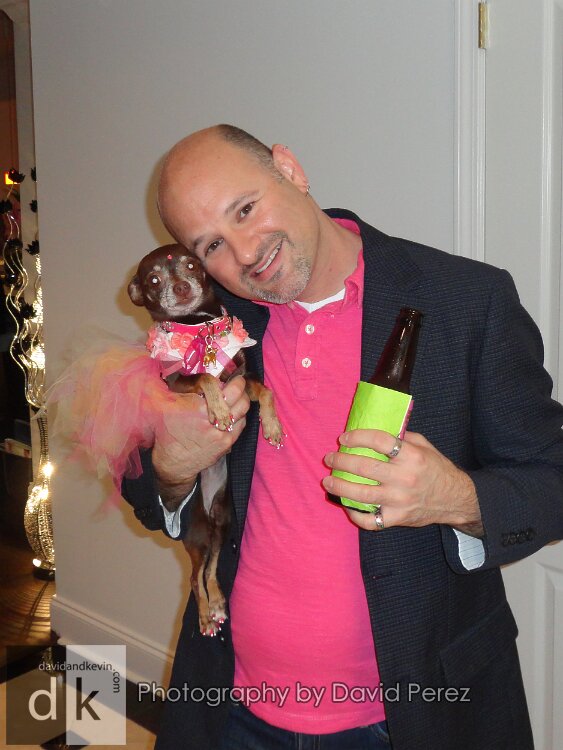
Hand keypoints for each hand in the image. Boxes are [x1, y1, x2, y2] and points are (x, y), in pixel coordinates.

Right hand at [152, 376, 249, 508]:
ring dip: (240, 400)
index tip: (228, 375)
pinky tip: (231, 413)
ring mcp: (221, 432)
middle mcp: (211, 419)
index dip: (228, 379)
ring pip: (243, 408)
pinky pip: (242, 423)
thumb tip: (171, 368)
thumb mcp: (164, 405)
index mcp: (196, 407)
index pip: (220, 386)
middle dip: (239, 386)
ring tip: (234, 397)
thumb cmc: (168, 430)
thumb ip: (170, 386)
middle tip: (236, 382)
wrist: (173, 462)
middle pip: (238, 395)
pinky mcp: (227, 442)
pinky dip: (239, 415)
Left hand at [322, 429, 482, 535]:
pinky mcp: (397, 519)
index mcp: (412, 456)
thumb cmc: (436, 468)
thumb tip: (373, 430)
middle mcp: (405, 478)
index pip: (380, 441)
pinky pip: (370, 521)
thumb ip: (401, 438)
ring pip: (361, 494)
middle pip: (364, 467)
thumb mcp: (424, 446)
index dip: (358, 437)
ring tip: (328, 482)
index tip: (344, 438)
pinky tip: (346, 505)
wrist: (455, 499)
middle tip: (330, 458)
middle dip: (341, 461)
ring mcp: (400, 501)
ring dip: (340, 487)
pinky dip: (355, 514)